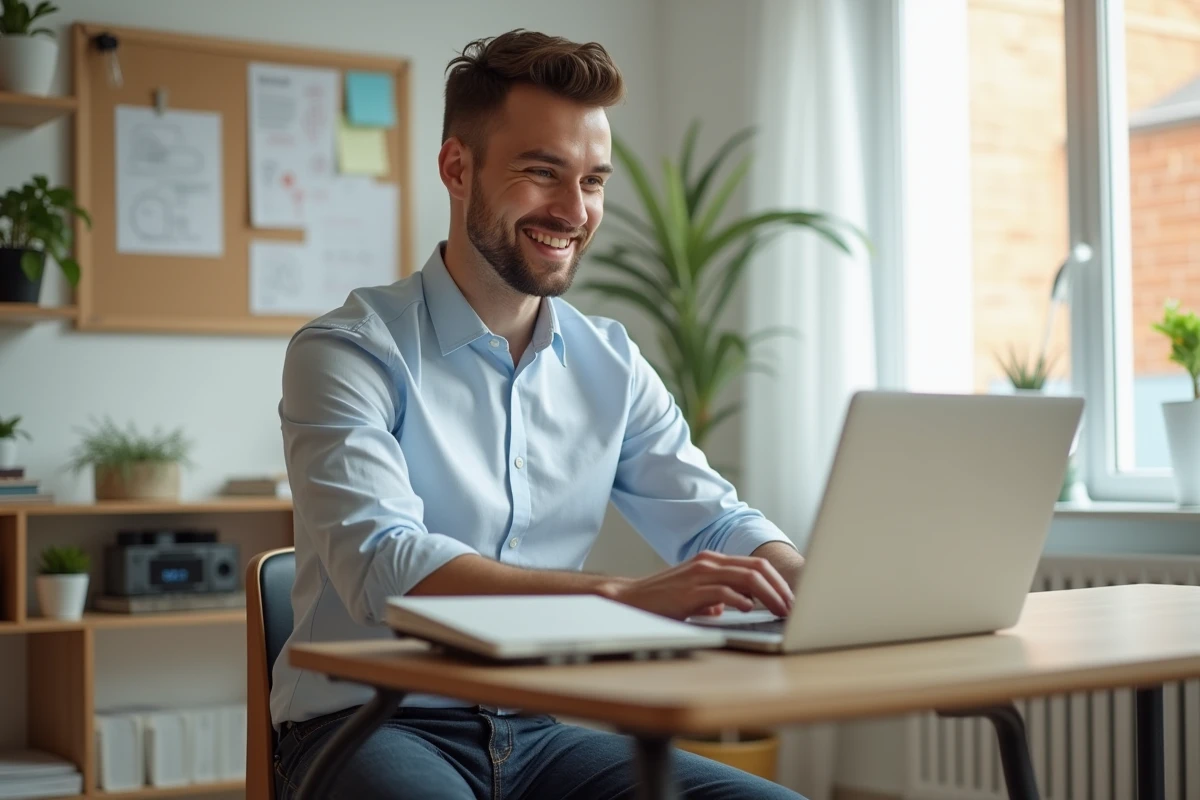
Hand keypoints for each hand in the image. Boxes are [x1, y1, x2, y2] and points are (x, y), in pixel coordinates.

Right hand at [599, 551, 794, 619]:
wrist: (632, 599)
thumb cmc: (664, 599)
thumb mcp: (696, 594)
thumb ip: (716, 595)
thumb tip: (734, 606)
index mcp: (713, 560)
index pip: (755, 564)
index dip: (777, 581)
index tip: (789, 598)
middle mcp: (709, 562)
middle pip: (757, 568)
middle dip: (780, 588)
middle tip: (792, 607)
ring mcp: (701, 574)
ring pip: (747, 578)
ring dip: (769, 595)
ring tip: (780, 611)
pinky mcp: (692, 590)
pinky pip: (725, 592)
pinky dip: (742, 601)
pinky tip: (750, 610)